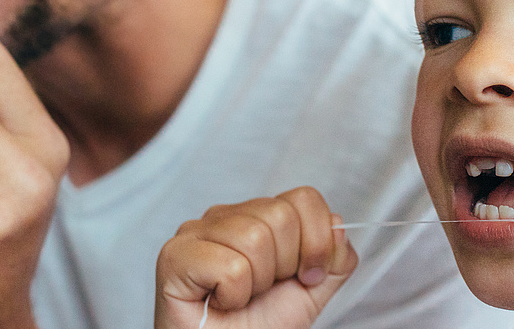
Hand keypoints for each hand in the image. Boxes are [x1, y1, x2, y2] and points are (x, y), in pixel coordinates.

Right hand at [154, 187, 358, 328]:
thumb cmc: (260, 326)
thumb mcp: (311, 291)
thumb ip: (334, 258)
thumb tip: (338, 224)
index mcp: (258, 216)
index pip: (303, 198)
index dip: (316, 242)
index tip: (306, 277)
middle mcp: (225, 216)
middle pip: (280, 215)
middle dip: (284, 266)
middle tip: (262, 290)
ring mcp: (195, 231)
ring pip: (253, 238)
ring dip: (257, 283)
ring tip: (238, 297)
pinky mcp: (175, 255)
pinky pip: (230, 266)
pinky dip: (234, 296)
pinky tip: (219, 301)